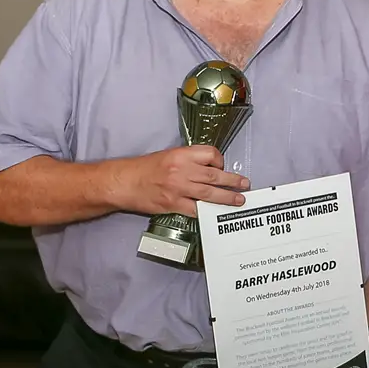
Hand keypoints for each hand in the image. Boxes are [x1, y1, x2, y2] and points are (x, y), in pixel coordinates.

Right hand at [109, 145, 248, 215]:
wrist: (123, 182)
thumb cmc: (144, 168)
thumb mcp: (169, 155)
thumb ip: (189, 161)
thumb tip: (209, 169)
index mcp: (182, 154)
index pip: (211, 154)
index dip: (220, 161)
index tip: (221, 167)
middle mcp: (182, 170)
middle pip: (215, 175)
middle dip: (233, 181)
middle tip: (245, 184)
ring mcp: (178, 188)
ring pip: (209, 193)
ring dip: (227, 197)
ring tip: (239, 200)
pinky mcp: (173, 204)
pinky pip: (195, 209)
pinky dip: (206, 211)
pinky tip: (215, 213)